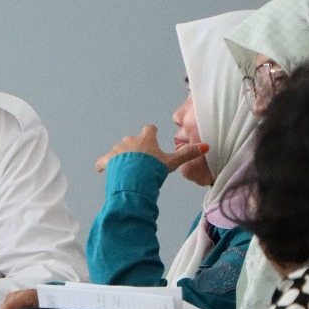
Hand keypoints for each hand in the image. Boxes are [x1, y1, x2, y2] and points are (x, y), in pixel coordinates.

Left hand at [94, 125, 208, 172]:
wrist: (136, 179)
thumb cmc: (154, 169)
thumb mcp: (173, 162)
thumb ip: (188, 154)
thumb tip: (206, 147)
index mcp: (146, 139)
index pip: (149, 129)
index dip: (151, 133)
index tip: (153, 134)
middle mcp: (131, 141)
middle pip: (133, 140)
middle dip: (136, 148)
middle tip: (142, 161)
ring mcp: (118, 150)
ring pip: (119, 150)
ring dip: (122, 157)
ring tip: (127, 169)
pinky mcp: (108, 160)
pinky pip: (103, 161)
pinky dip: (103, 165)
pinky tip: (102, 169)